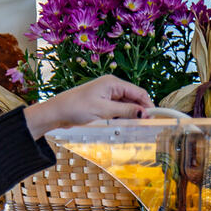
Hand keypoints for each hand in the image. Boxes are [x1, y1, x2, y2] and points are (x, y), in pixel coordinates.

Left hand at [23, 75, 153, 137]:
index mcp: (113, 83)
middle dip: (139, 112)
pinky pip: (118, 111)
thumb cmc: (76, 107)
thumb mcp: (103, 111)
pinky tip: (120, 126)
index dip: (147, 105)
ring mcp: (107, 96)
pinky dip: (121, 118)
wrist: (57, 112)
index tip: (153, 119)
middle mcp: (112, 87)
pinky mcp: (103, 105)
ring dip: (129, 117)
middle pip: (134, 99)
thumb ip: (125, 111)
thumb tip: (144, 113)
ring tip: (130, 127)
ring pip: (126, 107)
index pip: (138, 92)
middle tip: (143, 126)